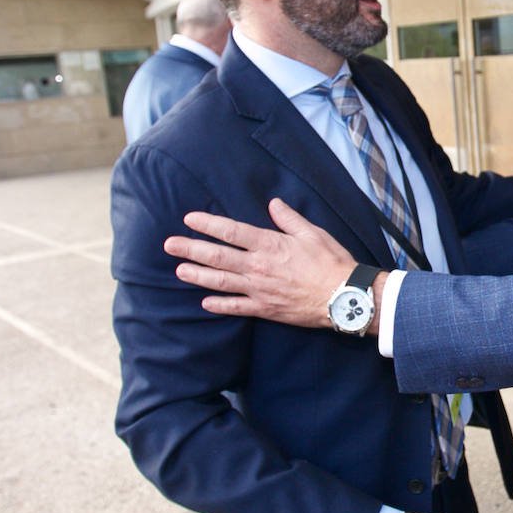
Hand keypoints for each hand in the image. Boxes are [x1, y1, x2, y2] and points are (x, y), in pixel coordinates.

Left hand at [164, 198, 361, 327]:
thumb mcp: (313, 233)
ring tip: (179, 270)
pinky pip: (236, 307)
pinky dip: (218, 305)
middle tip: (168, 244)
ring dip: (197, 275)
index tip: (189, 219)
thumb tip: (273, 204)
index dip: (207, 224)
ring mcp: (259, 289)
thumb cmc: (332, 262)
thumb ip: (289, 219)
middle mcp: (258, 266)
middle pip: (216, 256)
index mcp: (270, 244)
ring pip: (219, 281)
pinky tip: (204, 302)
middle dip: (190, 249)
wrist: (344, 297)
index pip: (230, 231)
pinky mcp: (265, 308)